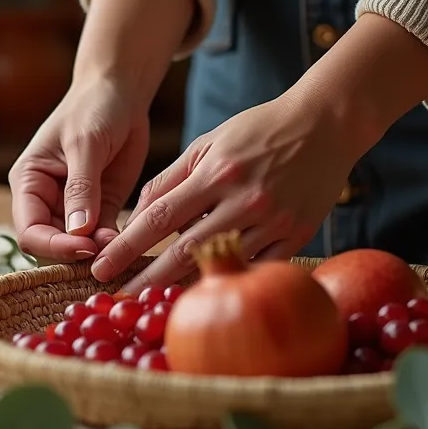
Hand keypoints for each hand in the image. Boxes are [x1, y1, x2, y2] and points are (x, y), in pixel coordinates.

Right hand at [9, 77, 150, 261]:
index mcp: (29, 182)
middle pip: (51, 245)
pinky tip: (131, 241)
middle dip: (77, 253)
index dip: (53, 246)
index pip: (30, 230)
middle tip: (108, 252)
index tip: (86, 247)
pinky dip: (114, 244)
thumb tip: (78, 232)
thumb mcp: (85, 144)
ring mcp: (74, 207)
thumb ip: (81, 188)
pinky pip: (103, 237)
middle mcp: (46, 200)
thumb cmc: (94, 108)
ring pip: (78, 246)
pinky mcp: (101, 208)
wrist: (121, 92)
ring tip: (122, 246)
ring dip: (98, 252)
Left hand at [91, 93, 360, 291]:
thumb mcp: (207, 144)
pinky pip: (258, 269)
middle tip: (119, 299)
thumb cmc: (257, 132)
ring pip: (222, 265)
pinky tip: (208, 297)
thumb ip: (169, 180)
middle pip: (186, 250)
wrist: (325, 124)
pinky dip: (232, 283)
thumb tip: (135, 218)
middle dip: (147, 279)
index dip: (128, 247)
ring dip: (185, 287)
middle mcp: (244, 199)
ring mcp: (275, 221)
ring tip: (154, 305)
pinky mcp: (299, 236)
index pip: (160, 217)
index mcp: (217, 173)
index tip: (102, 268)